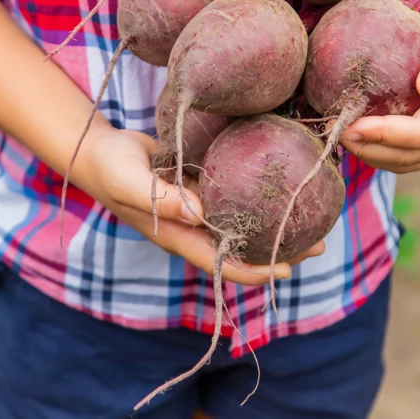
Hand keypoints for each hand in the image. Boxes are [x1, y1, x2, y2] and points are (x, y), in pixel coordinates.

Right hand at [78, 127, 324, 285]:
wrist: (99, 150)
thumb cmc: (110, 168)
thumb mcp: (131, 181)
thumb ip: (161, 198)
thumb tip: (200, 214)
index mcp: (179, 235)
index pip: (222, 263)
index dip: (254, 270)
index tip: (286, 270)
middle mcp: (193, 227)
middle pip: (242, 249)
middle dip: (279, 251)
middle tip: (320, 243)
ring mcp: (198, 209)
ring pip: (244, 224)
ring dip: (275, 225)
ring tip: (313, 217)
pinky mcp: (200, 187)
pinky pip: (235, 197)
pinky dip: (258, 197)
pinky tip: (282, 186)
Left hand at [340, 0, 419, 173]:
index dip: (383, 135)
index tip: (350, 125)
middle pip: (412, 156)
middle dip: (371, 150)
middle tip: (335, 134)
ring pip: (410, 162)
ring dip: (374, 156)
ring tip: (342, 138)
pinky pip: (411, 156)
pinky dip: (383, 152)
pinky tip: (360, 137)